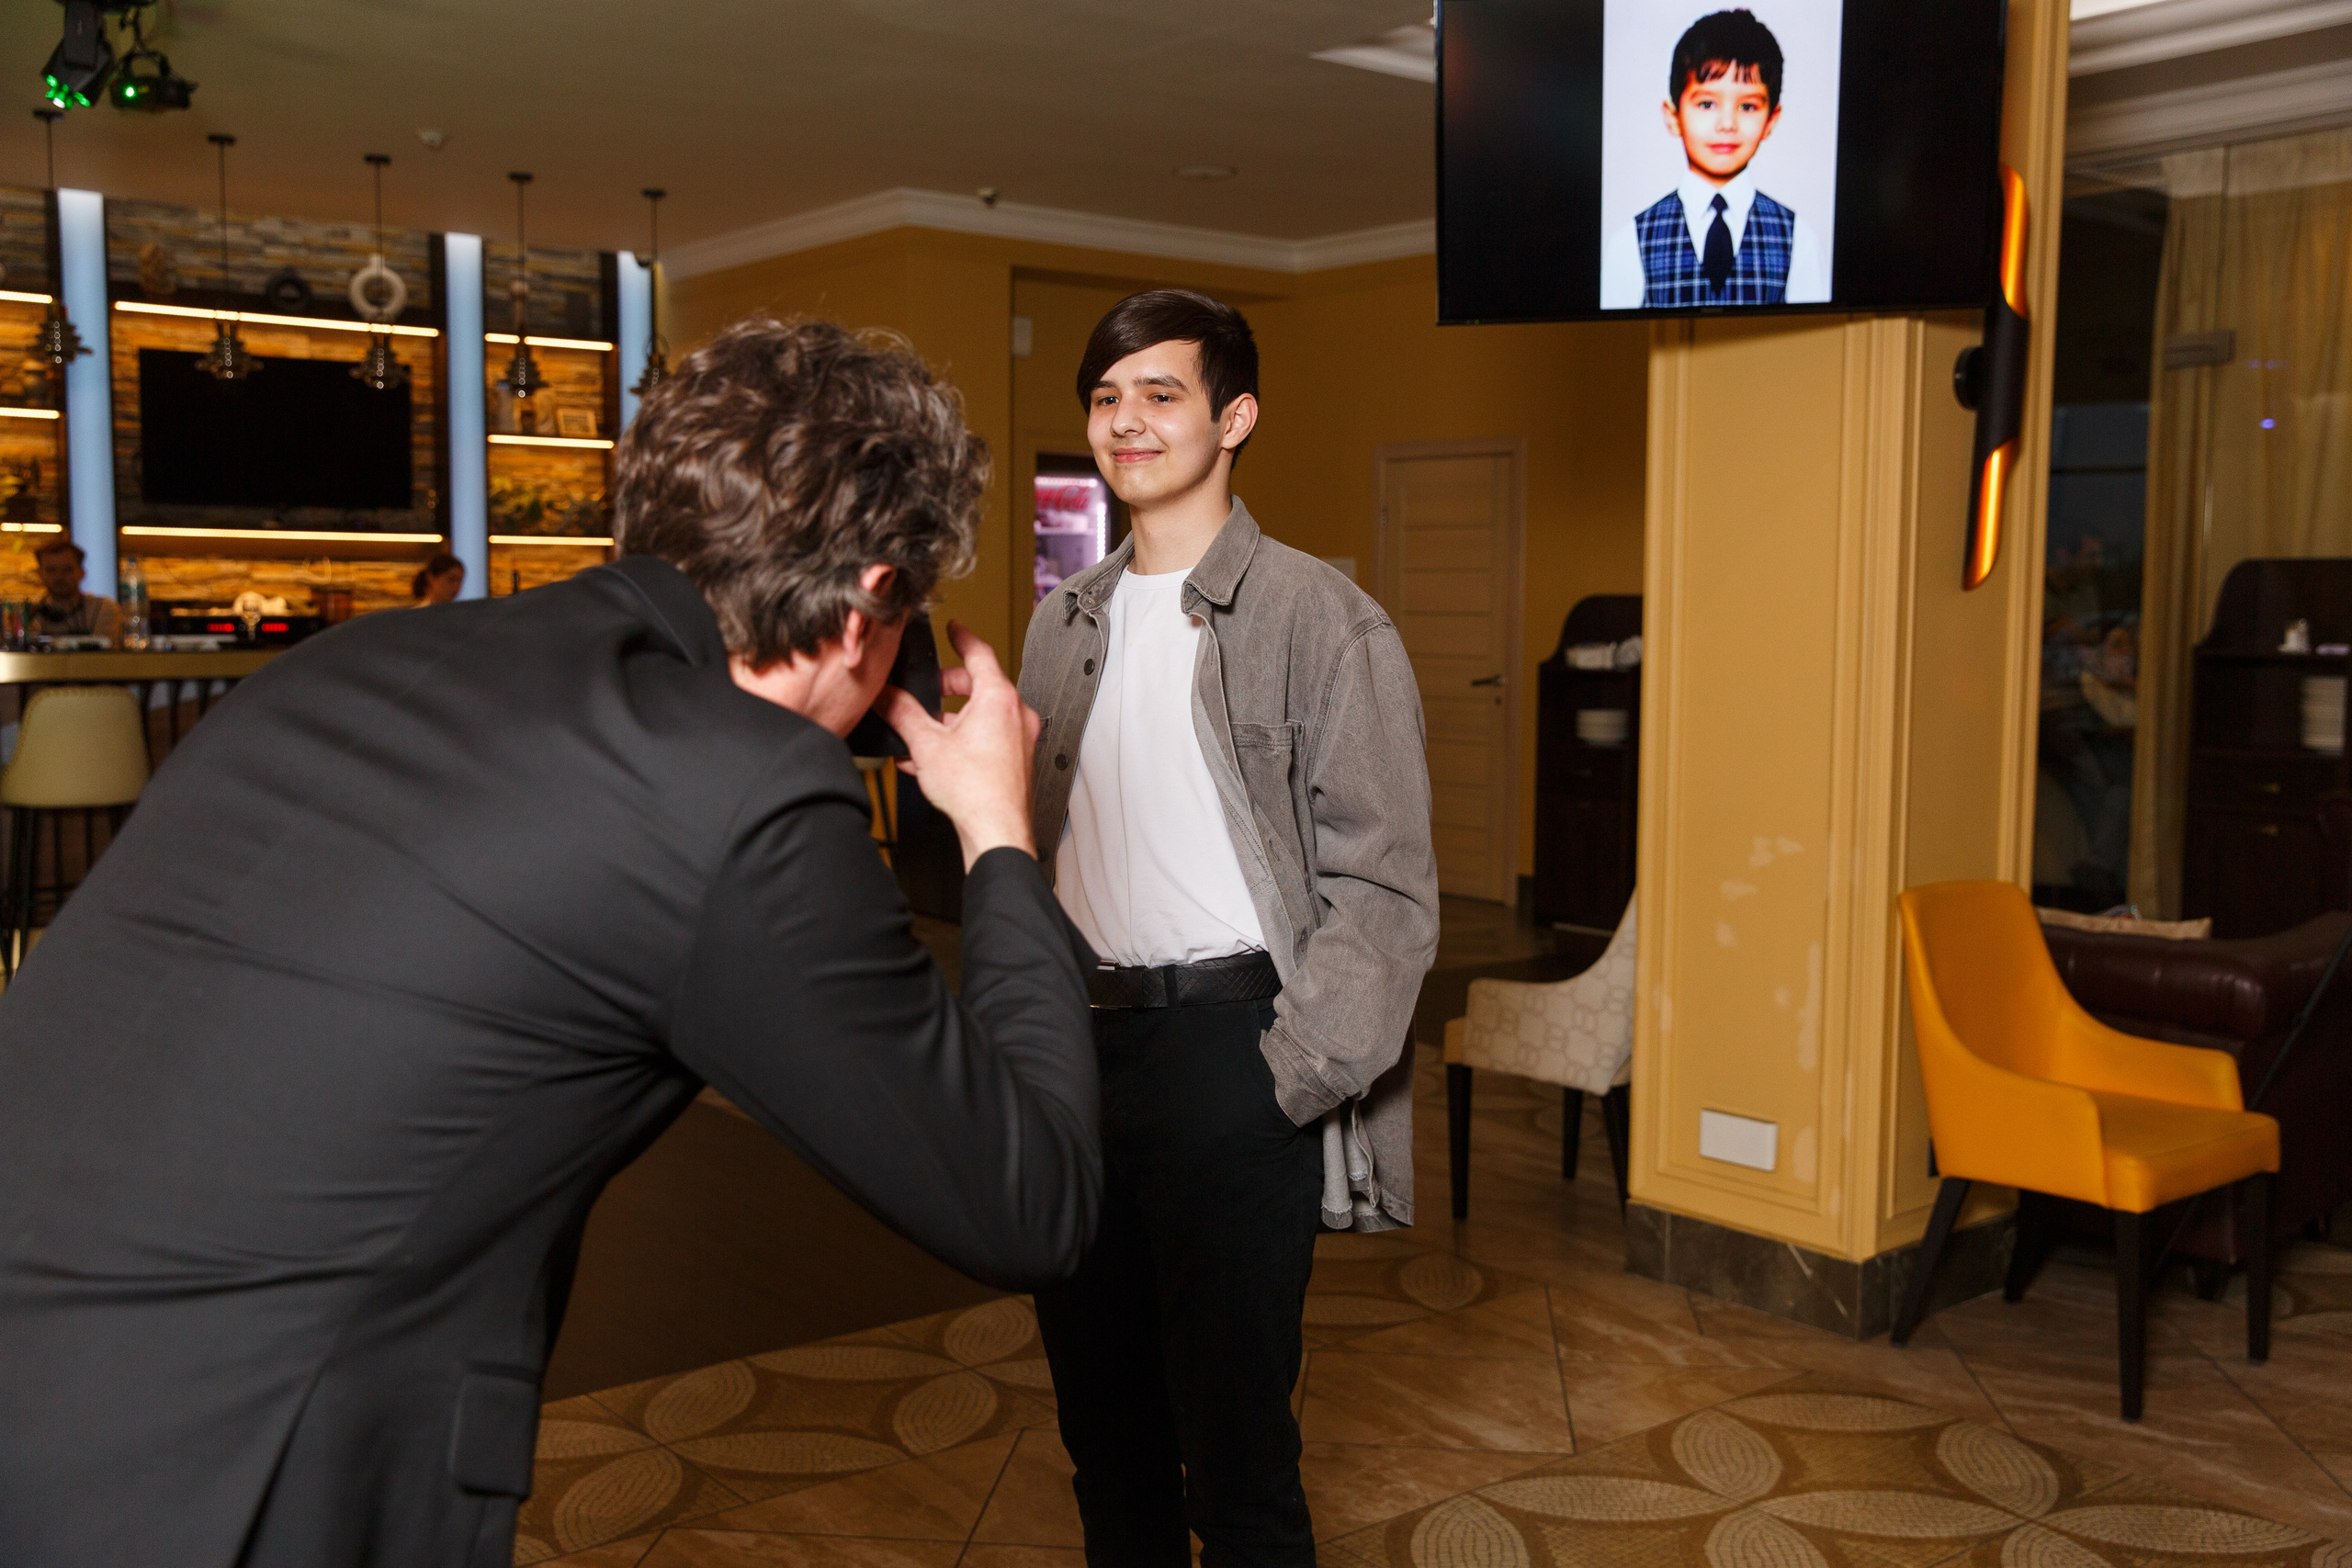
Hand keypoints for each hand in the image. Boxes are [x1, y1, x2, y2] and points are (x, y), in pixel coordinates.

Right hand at [879, 621, 1040, 869]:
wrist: (996, 832)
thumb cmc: (975, 791)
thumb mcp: (926, 744)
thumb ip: (902, 714)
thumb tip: (886, 698)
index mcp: (999, 699)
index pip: (980, 654)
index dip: (962, 637)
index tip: (955, 628)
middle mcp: (1016, 715)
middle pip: (979, 686)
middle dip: (948, 688)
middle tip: (927, 692)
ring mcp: (1020, 739)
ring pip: (981, 716)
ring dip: (951, 720)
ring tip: (922, 733)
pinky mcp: (1016, 761)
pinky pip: (986, 739)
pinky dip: (961, 741)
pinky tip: (933, 759)